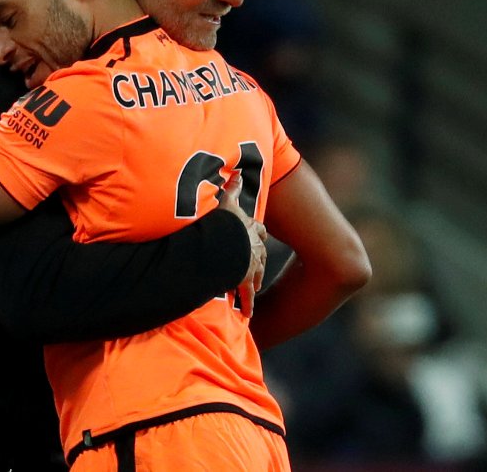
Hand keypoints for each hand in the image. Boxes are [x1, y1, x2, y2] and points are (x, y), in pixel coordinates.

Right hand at [216, 175, 266, 317]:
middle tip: (256, 269)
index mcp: (250, 230)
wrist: (228, 243)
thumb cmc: (226, 222)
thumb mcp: (227, 202)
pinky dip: (247, 304)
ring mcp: (251, 266)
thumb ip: (233, 189)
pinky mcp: (244, 281)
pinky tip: (247, 314)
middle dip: (258, 262)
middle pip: (261, 256)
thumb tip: (238, 173)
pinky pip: (247, 295)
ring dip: (254, 283)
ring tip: (251, 291)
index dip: (258, 234)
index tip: (259, 236)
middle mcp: (254, 249)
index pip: (259, 232)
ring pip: (256, 277)